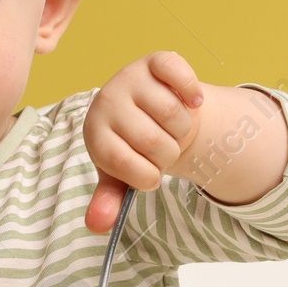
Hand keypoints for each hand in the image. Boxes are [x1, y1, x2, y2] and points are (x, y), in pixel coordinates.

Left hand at [83, 51, 205, 232]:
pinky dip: (192, 92)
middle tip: (164, 150)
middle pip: (151, 140)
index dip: (145, 176)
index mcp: (94, 131)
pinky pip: (180, 73)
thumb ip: (110, 198)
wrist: (150, 109)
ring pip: (172, 113)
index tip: (150, 174)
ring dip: (183, 130)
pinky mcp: (156, 61)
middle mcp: (107, 99)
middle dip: (167, 155)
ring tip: (174, 130)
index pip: (121, 163)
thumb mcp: (120, 174)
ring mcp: (132, 77)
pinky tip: (193, 102)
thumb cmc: (134, 146)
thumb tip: (97, 225)